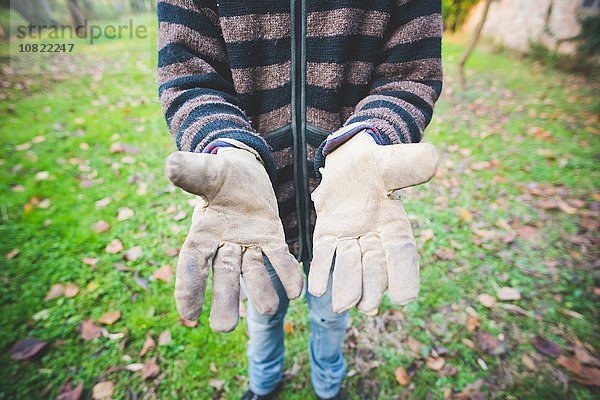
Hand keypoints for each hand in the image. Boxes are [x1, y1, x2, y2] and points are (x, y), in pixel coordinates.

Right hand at [165, 144, 303, 331]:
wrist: (245, 171)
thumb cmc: (219, 174)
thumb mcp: (206, 171)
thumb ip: (190, 173)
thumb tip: (170, 166)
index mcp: (201, 234)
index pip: (191, 263)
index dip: (188, 287)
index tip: (188, 314)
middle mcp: (223, 246)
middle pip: (223, 276)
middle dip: (224, 300)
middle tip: (223, 328)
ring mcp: (248, 246)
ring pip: (252, 271)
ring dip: (260, 291)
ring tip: (270, 310)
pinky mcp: (271, 239)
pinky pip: (278, 257)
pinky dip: (285, 272)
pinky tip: (296, 289)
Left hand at [308, 131, 437, 313]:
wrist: (347, 164)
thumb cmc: (374, 163)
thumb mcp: (391, 161)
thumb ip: (410, 164)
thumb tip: (433, 160)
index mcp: (395, 224)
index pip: (402, 253)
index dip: (404, 275)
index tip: (405, 298)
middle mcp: (374, 238)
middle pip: (375, 266)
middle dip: (371, 286)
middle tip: (368, 308)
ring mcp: (350, 240)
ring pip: (349, 265)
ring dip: (347, 285)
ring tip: (342, 305)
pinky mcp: (328, 237)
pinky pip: (325, 256)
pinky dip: (322, 271)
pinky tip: (317, 289)